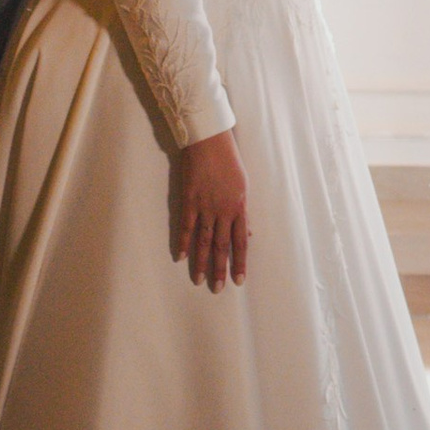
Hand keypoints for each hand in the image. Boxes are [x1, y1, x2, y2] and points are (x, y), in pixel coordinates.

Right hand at [173, 128, 249, 289]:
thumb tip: (249, 232)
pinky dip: (182, 242)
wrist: (210, 140)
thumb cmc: (229, 160)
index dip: (240, 262)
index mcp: (240, 207)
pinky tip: (180, 256)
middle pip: (222, 246)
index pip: (241, 241)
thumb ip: (243, 210)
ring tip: (199, 280)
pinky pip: (185, 226)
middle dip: (220, 269)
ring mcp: (205, 206)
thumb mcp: (243, 185)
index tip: (239, 280)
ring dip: (202, 262)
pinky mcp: (189, 200)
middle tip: (217, 289)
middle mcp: (223, 210)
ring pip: (204, 241)